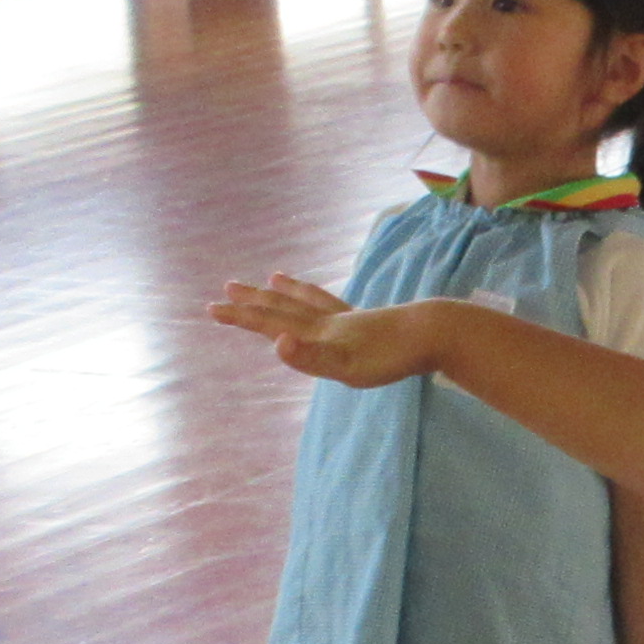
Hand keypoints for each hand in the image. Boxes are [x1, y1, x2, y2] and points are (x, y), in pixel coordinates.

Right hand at [211, 277, 445, 387]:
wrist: (432, 334)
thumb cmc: (388, 357)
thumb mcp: (345, 365)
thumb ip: (309, 357)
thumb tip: (276, 344)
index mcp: (317, 332)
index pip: (269, 323)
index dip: (240, 317)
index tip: (211, 307)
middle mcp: (328, 321)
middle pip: (282, 308)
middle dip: (253, 301)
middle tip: (227, 287)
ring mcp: (349, 319)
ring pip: (309, 301)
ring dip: (287, 292)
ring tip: (274, 278)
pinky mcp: (369, 322)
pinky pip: (337, 305)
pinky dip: (325, 299)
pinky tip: (330, 304)